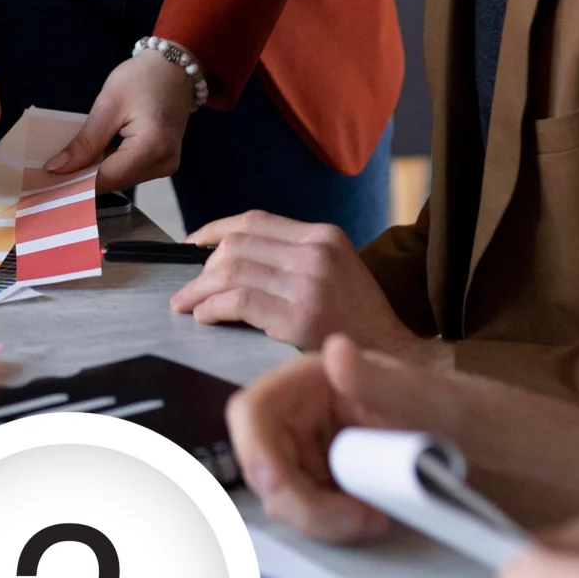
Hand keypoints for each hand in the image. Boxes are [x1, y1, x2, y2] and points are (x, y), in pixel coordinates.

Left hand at [49, 51, 192, 191]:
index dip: (74, 183)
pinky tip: (92, 157)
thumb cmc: (143, 78)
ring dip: (95, 173)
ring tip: (68, 163)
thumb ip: (85, 142)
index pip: (106, 178)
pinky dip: (109, 166)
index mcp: (152, 147)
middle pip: (114, 182)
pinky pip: (129, 172)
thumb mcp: (108, 105)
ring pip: (120, 180)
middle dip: (82, 179)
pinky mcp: (163, 163)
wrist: (175, 69)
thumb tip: (57, 169)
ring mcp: (166, 166)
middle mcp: (163, 164)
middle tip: (51, 171)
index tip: (46, 183)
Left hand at [172, 212, 423, 352]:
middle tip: (188, 289)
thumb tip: (232, 257)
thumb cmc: (358, 320)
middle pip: (237, 244)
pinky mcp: (298, 316)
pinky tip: (206, 317)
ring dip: (200, 290)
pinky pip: (239, 302)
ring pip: (232, 271)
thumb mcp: (336, 269)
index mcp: (324, 236)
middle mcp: (315, 253)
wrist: (391, 357)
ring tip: (187, 305)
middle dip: (203, 267)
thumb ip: (294, 257)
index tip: (194, 242)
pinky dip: (213, 308)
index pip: (255, 220)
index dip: (215, 229)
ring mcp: (308, 283)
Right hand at [226, 333, 479, 542]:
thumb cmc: (466, 413)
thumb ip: (378, 380)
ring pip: (282, 494)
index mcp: (317, 378)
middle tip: (353, 519)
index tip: (281, 488)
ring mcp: (314, 450)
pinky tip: (371, 519)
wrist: (497, 452)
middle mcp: (306, 413)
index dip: (255, 450)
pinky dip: (331, 525)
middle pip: (262, 463)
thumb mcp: (428, 398)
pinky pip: (307, 511)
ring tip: (373, 519)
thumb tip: (337, 351)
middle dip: (298, 500)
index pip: (254, 410)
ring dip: (318, 518)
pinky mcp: (328, 482)